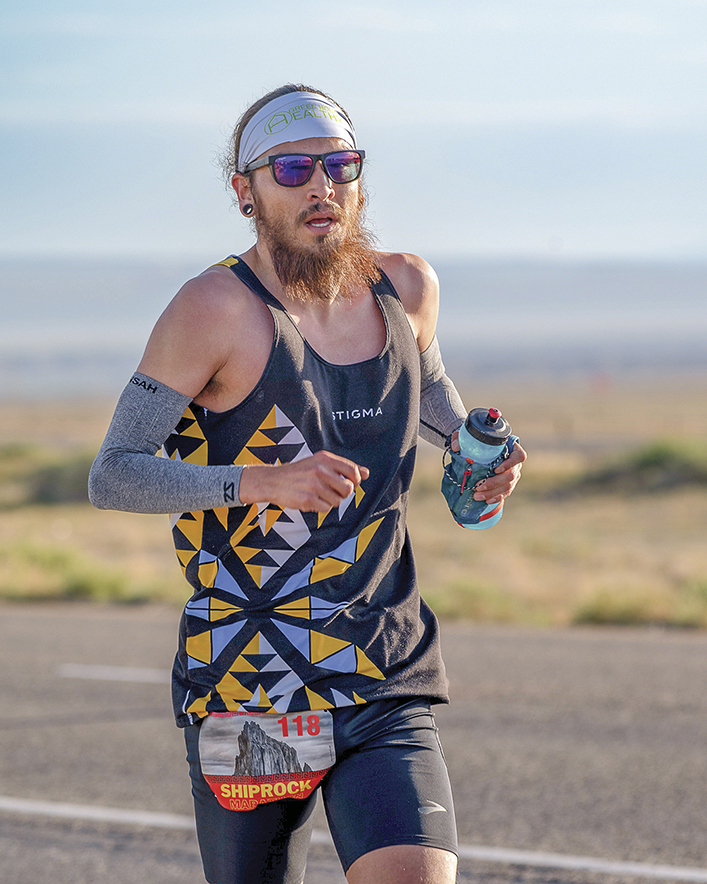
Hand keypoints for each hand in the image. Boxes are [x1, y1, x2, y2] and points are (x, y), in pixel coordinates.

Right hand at [239, 450, 369, 512]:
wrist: (272, 481)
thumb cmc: (299, 472)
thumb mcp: (320, 463)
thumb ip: (343, 468)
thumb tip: (366, 473)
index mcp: (324, 458)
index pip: (353, 471)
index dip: (356, 481)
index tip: (349, 484)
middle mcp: (320, 470)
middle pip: (348, 489)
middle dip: (343, 494)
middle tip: (332, 491)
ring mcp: (313, 485)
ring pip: (338, 501)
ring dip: (330, 501)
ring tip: (318, 494)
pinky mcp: (307, 499)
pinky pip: (326, 509)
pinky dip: (321, 507)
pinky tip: (311, 500)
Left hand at [450, 431, 526, 504]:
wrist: (478, 450)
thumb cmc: (477, 442)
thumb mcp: (468, 436)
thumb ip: (461, 438)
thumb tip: (456, 447)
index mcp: (512, 449)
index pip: (519, 456)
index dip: (510, 464)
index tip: (496, 469)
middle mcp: (515, 463)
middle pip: (511, 475)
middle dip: (494, 483)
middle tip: (478, 486)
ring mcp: (513, 474)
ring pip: (508, 486)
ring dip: (492, 493)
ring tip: (477, 495)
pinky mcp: (508, 484)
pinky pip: (505, 493)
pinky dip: (496, 498)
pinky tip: (486, 501)